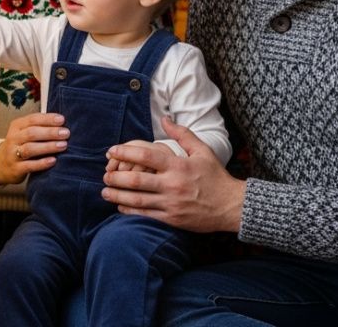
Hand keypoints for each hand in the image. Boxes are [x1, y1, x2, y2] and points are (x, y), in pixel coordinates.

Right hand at [0, 112, 68, 185]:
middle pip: (31, 133)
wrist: (1, 165)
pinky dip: (42, 163)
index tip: (62, 120)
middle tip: (66, 133)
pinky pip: (29, 165)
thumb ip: (39, 126)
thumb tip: (62, 123)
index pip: (32, 119)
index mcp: (16, 126)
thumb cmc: (20, 145)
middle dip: (50, 132)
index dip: (47, 119)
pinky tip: (53, 160)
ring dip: (48, 146)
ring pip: (30, 149)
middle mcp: (13, 139)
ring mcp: (13, 154)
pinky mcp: (16, 169)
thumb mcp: (24, 132)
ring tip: (63, 145)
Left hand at [101, 117, 245, 232]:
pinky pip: (146, 215)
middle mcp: (172, 184)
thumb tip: (164, 118)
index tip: (111, 151)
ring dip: (117, 196)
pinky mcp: (172, 219)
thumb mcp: (202, 151)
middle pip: (136, 180)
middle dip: (116, 178)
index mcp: (178, 166)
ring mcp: (171, 203)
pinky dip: (130, 211)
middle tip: (104, 175)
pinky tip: (120, 206)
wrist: (232, 206)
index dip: (125, 152)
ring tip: (105, 191)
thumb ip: (182, 134)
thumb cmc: (215, 176)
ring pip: (137, 200)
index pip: (146, 156)